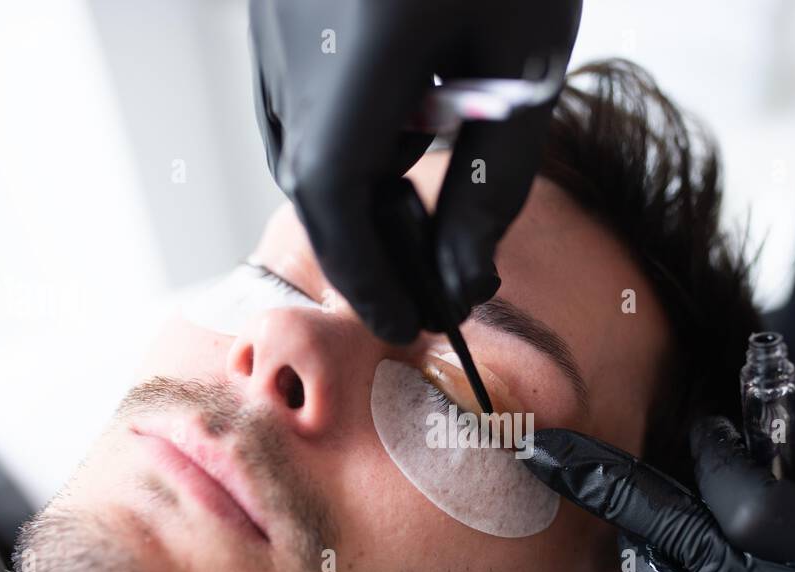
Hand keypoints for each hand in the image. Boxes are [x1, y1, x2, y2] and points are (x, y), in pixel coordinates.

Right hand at [248, 0, 581, 342]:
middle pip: (314, 182)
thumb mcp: (521, 63)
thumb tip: (462, 279)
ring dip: (362, 192)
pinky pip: (299, 104)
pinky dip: (347, 142)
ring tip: (431, 192)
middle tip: (436, 280)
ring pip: (303, 147)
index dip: (366, 273)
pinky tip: (403, 128)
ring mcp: (274, 24)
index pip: (335, 197)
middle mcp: (295, 40)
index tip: (405, 319)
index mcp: (360, 49)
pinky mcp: (276, 14)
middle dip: (373, 244)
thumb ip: (492, 180)